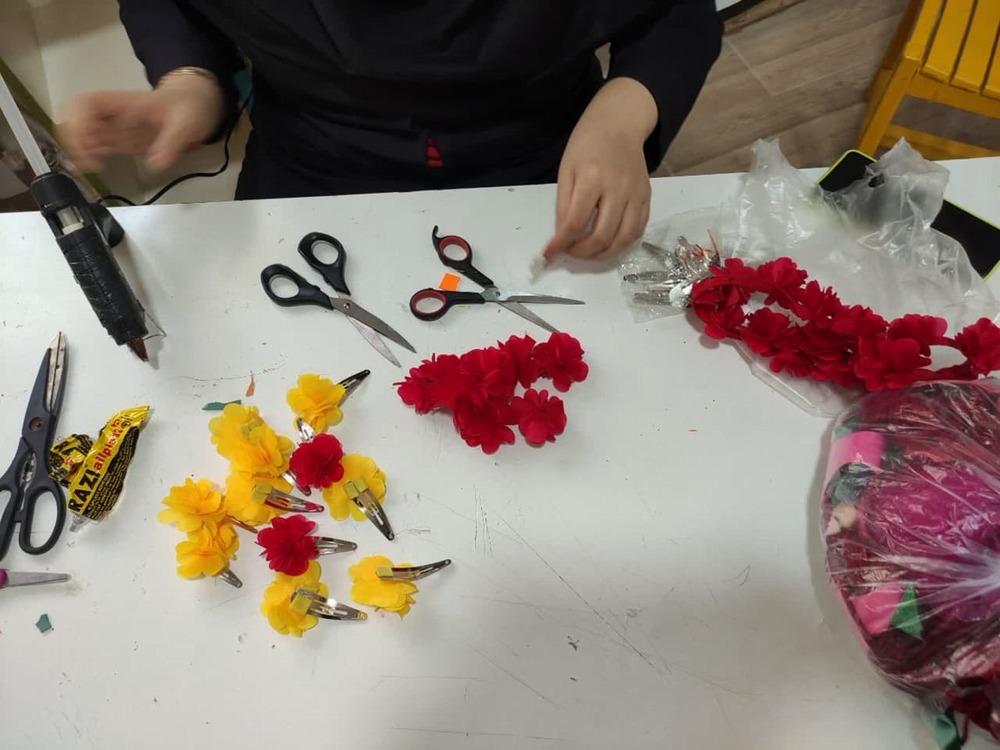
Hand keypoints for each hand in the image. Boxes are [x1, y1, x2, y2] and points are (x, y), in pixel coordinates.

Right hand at [58, 72, 224, 172]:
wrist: (197, 103)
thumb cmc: (190, 106)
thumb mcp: (187, 123)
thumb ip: (171, 143)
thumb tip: (155, 164)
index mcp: (125, 103)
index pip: (87, 104)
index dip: (79, 121)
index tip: (87, 144)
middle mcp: (114, 114)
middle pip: (76, 117)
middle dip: (73, 138)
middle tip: (86, 161)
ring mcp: (116, 127)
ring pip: (82, 132)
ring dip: (78, 149)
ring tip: (88, 167)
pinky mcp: (122, 140)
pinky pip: (96, 144)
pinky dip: (89, 154)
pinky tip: (94, 166)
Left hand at [544, 77, 656, 260]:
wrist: (619, 125)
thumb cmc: (587, 145)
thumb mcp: (567, 170)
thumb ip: (564, 205)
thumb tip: (561, 237)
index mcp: (591, 178)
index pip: (576, 222)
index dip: (562, 243)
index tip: (551, 254)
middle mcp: (617, 188)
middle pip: (602, 235)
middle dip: (583, 252)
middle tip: (572, 253)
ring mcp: (635, 194)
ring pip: (624, 238)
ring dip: (605, 254)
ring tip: (590, 254)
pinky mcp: (646, 197)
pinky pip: (638, 229)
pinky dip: (623, 243)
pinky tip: (609, 244)